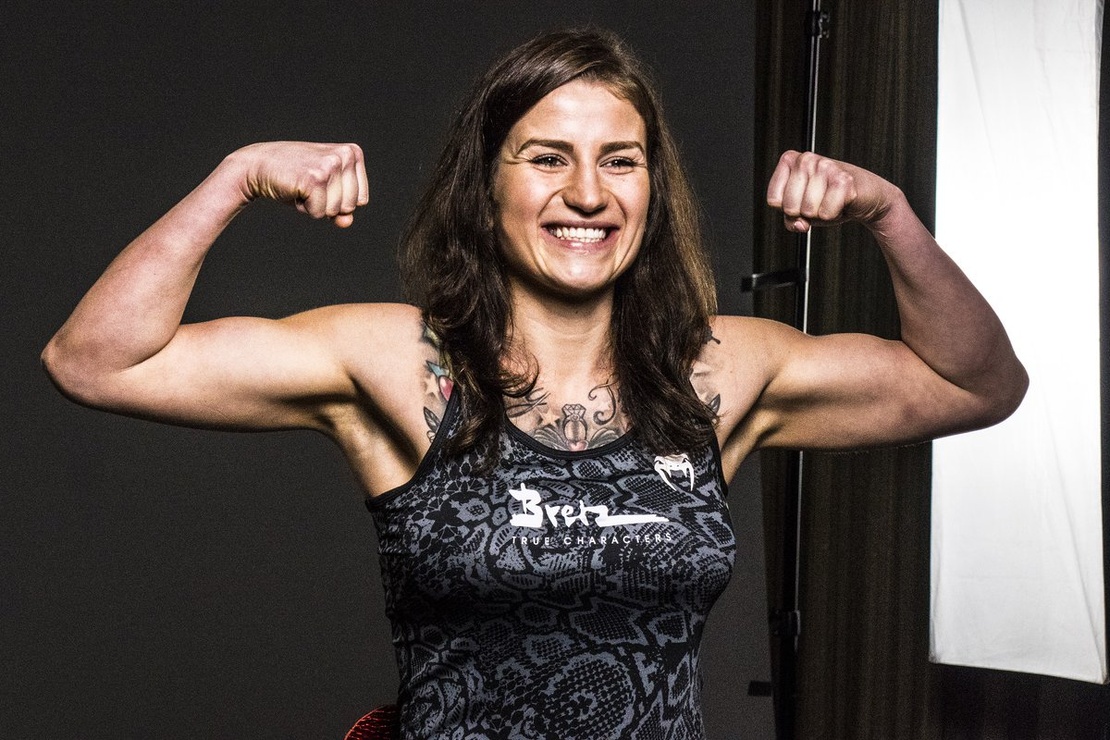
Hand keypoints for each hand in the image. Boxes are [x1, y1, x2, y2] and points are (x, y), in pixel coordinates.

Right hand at [231, 141, 368, 227]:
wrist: (258, 165)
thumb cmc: (294, 178)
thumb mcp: (324, 191)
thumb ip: (341, 208)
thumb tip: (346, 222)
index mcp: (353, 153)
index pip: (361, 199)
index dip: (338, 201)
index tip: (321, 184)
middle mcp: (345, 155)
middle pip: (350, 206)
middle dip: (327, 204)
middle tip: (308, 185)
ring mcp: (331, 165)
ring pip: (335, 211)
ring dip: (315, 206)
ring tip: (301, 186)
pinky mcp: (315, 178)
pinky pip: (319, 213)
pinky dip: (304, 208)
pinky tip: (294, 189)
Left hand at [766, 150, 897, 232]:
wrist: (866, 196)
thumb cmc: (830, 198)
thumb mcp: (802, 210)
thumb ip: (790, 219)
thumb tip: (799, 224)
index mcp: (790, 161)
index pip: (773, 200)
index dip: (787, 210)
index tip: (802, 201)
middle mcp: (806, 159)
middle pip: (789, 207)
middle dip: (804, 213)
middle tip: (819, 202)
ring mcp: (825, 167)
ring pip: (807, 210)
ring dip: (821, 213)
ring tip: (830, 200)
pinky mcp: (843, 179)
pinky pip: (826, 212)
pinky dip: (834, 214)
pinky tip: (841, 202)